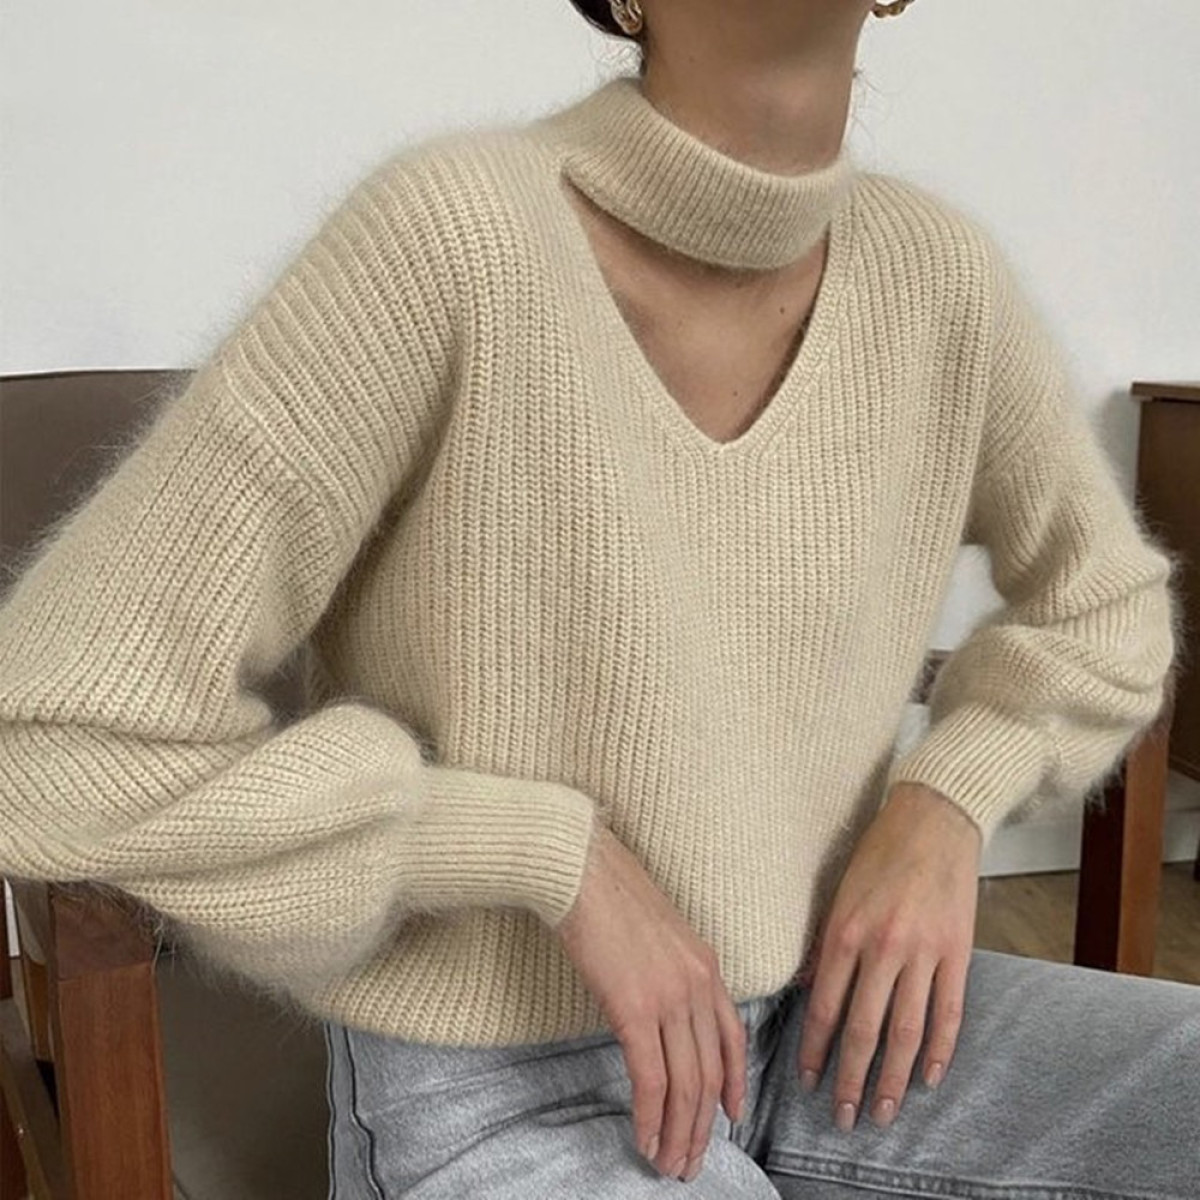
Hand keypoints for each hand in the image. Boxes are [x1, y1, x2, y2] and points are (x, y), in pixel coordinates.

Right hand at [555, 820, 746, 1182]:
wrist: (581, 868)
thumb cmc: (608, 893)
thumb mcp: (658, 932)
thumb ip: (670, 972)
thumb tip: (660, 1009)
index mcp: (706, 966)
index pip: (732, 1039)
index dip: (734, 1085)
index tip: (729, 1117)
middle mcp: (698, 984)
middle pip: (711, 1073)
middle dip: (702, 1126)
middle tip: (690, 1161)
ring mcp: (669, 997)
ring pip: (686, 1085)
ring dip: (678, 1132)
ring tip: (669, 1164)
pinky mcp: (634, 1008)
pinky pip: (650, 1078)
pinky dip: (649, 1117)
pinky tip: (644, 1139)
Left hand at [796, 782, 980, 1131]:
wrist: (934, 819)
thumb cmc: (879, 853)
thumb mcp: (838, 893)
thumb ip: (825, 946)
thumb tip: (809, 991)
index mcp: (846, 932)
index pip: (824, 1006)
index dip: (814, 1049)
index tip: (806, 1080)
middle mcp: (883, 947)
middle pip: (864, 1030)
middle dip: (850, 1079)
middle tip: (842, 1117)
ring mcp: (924, 953)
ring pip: (906, 1031)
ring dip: (892, 1078)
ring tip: (882, 1112)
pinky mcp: (958, 952)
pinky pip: (948, 1013)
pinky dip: (938, 1050)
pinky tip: (927, 1078)